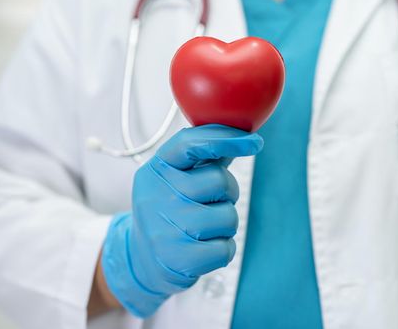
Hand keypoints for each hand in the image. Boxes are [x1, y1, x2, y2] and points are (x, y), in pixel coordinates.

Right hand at [101, 124, 262, 317]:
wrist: (142, 260)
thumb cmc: (169, 212)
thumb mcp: (174, 180)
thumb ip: (204, 159)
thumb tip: (241, 136)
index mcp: (156, 170)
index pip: (189, 143)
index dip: (224, 138)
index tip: (255, 142)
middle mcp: (156, 195)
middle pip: (219, 180)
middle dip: (228, 192)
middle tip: (211, 203)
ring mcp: (164, 228)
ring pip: (227, 216)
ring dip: (225, 225)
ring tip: (204, 230)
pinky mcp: (178, 259)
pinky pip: (225, 248)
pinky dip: (223, 249)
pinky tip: (203, 249)